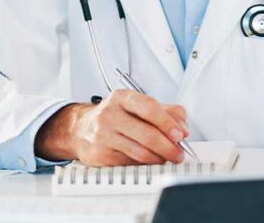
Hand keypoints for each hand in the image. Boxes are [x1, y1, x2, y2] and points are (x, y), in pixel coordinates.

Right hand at [35, 90, 188, 166]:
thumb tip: (183, 126)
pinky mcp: (101, 156)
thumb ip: (166, 111)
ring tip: (168, 158)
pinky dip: (145, 164)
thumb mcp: (138, 105)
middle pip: (147, 134)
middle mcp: (110, 115)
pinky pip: (131, 163)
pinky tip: (150, 161)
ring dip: (160, 158)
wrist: (80, 129)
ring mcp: (103, 136)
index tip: (181, 134)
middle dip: (169, 146)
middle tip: (179, 153)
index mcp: (122, 98)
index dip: (168, 123)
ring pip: (140, 152)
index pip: (149, 108)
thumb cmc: (114, 116)